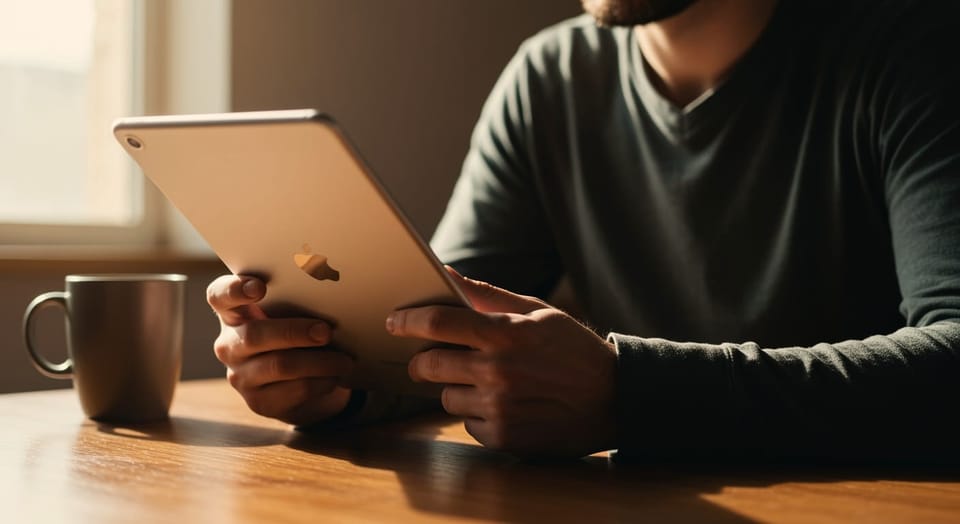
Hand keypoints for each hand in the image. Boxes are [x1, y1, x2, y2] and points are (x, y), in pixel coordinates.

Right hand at [206, 275, 354, 425]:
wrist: (303, 381)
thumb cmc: (296, 334)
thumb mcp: (290, 315)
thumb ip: (296, 301)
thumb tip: (328, 296)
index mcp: (233, 313)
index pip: (219, 297)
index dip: (234, 290)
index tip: (260, 288)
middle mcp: (230, 345)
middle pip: (255, 335)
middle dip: (294, 332)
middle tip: (325, 331)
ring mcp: (241, 377)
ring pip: (279, 365)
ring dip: (318, 361)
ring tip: (344, 360)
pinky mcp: (259, 402)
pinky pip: (294, 390)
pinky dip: (321, 381)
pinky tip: (336, 376)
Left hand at [386, 268, 617, 456]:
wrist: (615, 399)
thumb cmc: (573, 349)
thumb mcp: (537, 312)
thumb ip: (487, 295)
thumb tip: (446, 272)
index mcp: (505, 334)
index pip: (438, 322)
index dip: (407, 321)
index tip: (393, 322)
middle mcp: (497, 371)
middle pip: (428, 365)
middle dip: (422, 361)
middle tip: (431, 358)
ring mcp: (499, 408)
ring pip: (445, 397)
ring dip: (456, 388)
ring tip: (488, 383)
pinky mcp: (504, 437)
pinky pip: (467, 423)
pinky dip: (478, 414)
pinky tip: (506, 405)